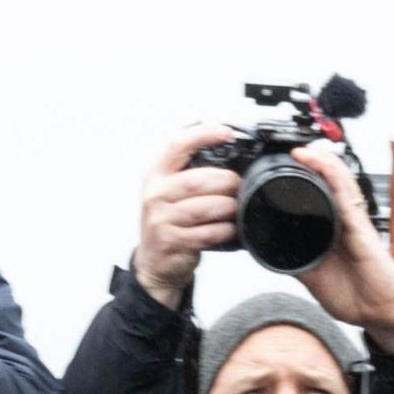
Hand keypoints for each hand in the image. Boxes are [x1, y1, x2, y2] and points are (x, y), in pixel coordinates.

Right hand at [131, 124, 241, 309]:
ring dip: (227, 207)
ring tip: (235, 207)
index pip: (176, 145)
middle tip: (239, 185)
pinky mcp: (172, 242)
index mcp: (157, 174)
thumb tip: (228, 153)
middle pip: (198, 180)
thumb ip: (191, 171)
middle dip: (226, 181)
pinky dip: (224, 230)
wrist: (155, 261)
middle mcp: (155, 194)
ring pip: (204, 208)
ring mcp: (161, 219)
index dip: (202, 134)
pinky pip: (206, 233)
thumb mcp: (170, 190)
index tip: (226, 132)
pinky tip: (229, 228)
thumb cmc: (169, 221)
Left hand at [283, 145, 393, 353]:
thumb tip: (270, 251)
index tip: (283, 167)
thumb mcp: (313, 277)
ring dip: (322, 162)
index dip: (305, 178)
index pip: (318, 195)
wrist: (379, 315)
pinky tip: (323, 164)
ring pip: (339, 182)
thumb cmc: (355, 296)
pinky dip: (334, 177)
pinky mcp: (362, 228)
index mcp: (333, 231)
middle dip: (312, 163)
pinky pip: (347, 196)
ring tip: (303, 150)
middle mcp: (345, 221)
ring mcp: (354, 222)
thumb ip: (296, 260)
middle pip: (330, 182)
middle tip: (290, 152)